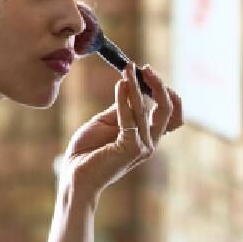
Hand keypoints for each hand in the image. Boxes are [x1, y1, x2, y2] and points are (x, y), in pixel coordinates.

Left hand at [61, 63, 182, 200]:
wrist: (74, 173)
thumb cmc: (88, 150)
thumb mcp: (106, 122)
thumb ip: (122, 108)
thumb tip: (131, 86)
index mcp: (147, 136)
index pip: (169, 111)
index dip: (163, 90)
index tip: (146, 72)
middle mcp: (150, 142)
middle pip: (168, 109)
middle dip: (158, 85)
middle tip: (145, 68)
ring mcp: (143, 147)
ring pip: (146, 109)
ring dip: (136, 86)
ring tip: (127, 69)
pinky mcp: (131, 149)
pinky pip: (130, 118)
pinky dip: (124, 99)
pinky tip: (119, 85)